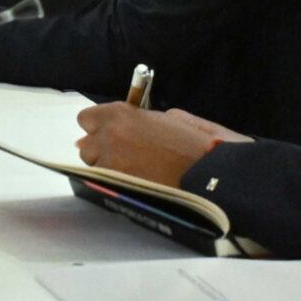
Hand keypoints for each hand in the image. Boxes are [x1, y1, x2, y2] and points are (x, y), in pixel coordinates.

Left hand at [75, 104, 251, 184]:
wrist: (214, 174)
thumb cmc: (199, 142)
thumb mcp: (171, 119)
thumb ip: (142, 120)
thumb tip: (125, 127)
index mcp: (121, 114)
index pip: (87, 118)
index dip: (99, 126)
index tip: (112, 132)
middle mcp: (109, 136)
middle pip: (86, 145)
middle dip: (101, 148)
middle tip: (125, 154)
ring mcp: (111, 162)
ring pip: (94, 165)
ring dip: (107, 166)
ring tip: (134, 170)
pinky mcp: (118, 186)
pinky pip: (106, 182)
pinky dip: (116, 181)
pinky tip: (137, 182)